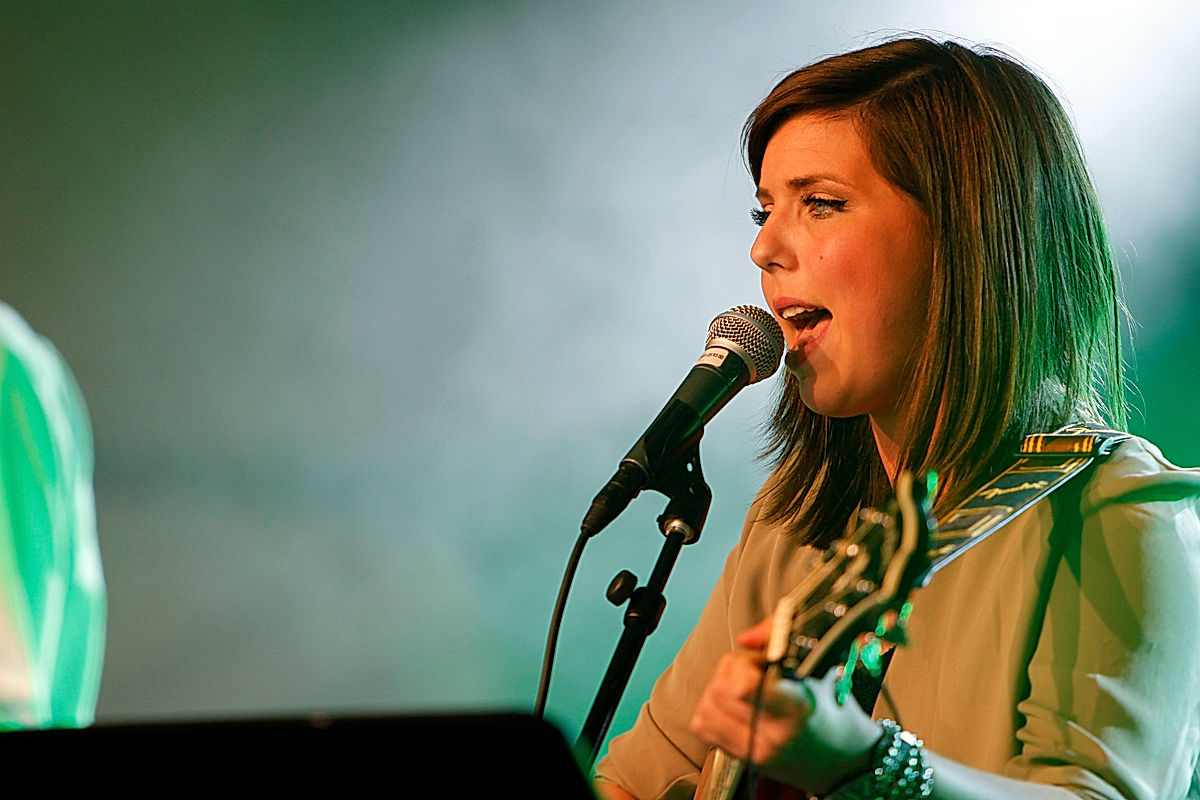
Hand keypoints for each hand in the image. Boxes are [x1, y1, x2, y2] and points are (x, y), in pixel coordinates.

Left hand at [688, 618, 882, 792]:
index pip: (743, 686)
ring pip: (705, 708)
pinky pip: (702, 727)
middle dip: (730, 671)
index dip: (744, 664)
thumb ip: (779, 640)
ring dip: (718, 689)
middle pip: (718, 691)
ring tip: (744, 688)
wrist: (842, 759)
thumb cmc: (832, 710)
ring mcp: (755, 751)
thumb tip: (745, 639)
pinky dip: (712, 711)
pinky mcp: (742, 760)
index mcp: (795, 709)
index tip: (761, 660)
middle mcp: (772, 735)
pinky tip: (735, 707)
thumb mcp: (818, 669)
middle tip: (753, 671)